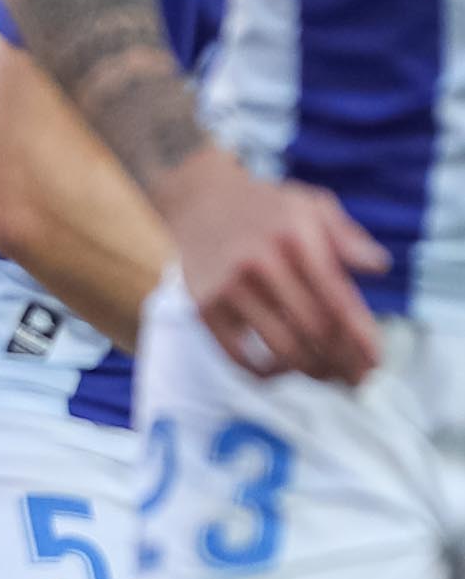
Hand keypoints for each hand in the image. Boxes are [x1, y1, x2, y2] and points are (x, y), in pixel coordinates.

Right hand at [161, 149, 387, 386]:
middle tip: (355, 378)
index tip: (374, 362)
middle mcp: (260, 264)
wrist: (198, 200)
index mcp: (295, 238)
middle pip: (314, 330)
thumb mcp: (313, 206)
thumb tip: (379, 268)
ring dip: (310, 370)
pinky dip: (264, 372)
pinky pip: (238, 355)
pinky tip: (281, 370)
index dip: (360, 337)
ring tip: (326, 377)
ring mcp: (228, 288)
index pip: (337, 300)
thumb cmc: (266, 206)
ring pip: (281, 348)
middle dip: (341, 360)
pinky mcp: (204, 308)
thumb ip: (348, 237)